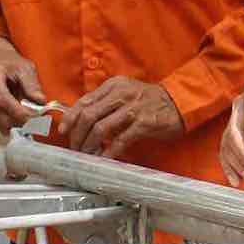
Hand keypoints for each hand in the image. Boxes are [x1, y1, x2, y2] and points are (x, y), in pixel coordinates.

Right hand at [0, 37, 46, 133]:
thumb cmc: (12, 64)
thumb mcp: (25, 68)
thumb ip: (32, 85)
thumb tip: (41, 101)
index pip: (2, 99)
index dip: (18, 112)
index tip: (35, 117)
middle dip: (20, 121)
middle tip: (38, 123)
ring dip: (16, 125)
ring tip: (32, 122)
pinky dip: (11, 126)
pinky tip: (22, 121)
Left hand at [64, 77, 184, 160]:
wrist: (180, 102)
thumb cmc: (151, 101)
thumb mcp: (126, 94)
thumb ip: (106, 103)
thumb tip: (82, 121)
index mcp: (114, 85)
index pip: (84, 101)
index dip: (70, 118)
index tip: (63, 131)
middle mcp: (121, 94)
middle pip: (88, 116)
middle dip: (78, 136)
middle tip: (76, 148)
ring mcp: (133, 108)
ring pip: (100, 128)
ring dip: (90, 145)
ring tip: (87, 155)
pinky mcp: (144, 123)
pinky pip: (120, 140)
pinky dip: (109, 152)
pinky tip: (104, 159)